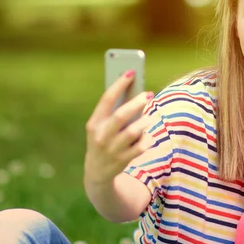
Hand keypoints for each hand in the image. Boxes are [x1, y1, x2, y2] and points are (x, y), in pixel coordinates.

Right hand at [84, 70, 154, 184]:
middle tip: (148, 93)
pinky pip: (140, 147)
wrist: (97, 171)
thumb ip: (115, 112)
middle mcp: (100, 136)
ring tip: (150, 116)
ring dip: (144, 121)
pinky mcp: (122, 160)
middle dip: (135, 103)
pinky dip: (147, 139)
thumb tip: (137, 92)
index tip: (131, 71)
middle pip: (120, 116)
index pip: (106, 99)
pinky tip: (148, 136)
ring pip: (132, 132)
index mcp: (94, 123)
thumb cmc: (104, 139)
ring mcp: (111, 149)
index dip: (119, 84)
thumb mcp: (102, 126)